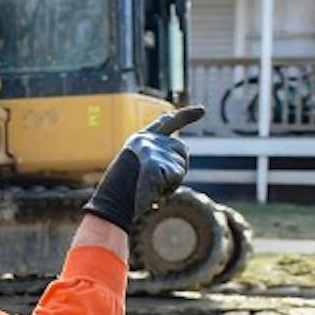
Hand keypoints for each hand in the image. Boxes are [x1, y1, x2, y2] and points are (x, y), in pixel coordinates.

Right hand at [83, 106, 205, 233]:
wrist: (113, 204)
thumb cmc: (123, 193)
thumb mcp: (138, 169)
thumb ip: (156, 160)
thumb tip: (176, 168)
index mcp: (140, 139)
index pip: (167, 122)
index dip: (185, 115)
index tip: (202, 110)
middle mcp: (149, 140)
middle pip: (181, 149)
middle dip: (178, 166)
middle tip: (158, 183)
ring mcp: (155, 151)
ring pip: (181, 165)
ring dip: (172, 181)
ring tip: (152, 188)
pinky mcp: (162, 163)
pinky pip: (177, 177)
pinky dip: (168, 189)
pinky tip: (154, 192)